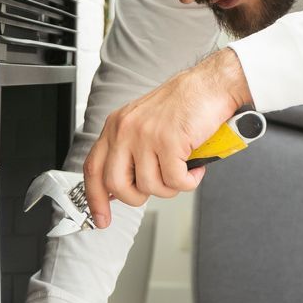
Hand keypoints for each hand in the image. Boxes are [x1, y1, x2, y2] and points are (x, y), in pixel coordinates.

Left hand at [84, 49, 251, 229]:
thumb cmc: (183, 104)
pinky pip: (175, 181)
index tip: (101, 217)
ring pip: (149, 186)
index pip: (93, 169)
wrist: (209, 85)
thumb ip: (129, 150)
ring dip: (169, 187)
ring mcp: (146, 136)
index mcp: (116, 126)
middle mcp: (125, 130)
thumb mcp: (143, 124)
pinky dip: (189, 181)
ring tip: (181, 172)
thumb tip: (123, 186)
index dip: (94, 198)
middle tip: (156, 189)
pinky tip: (195, 168)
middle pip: (116, 185)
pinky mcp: (169, 142)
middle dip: (137, 197)